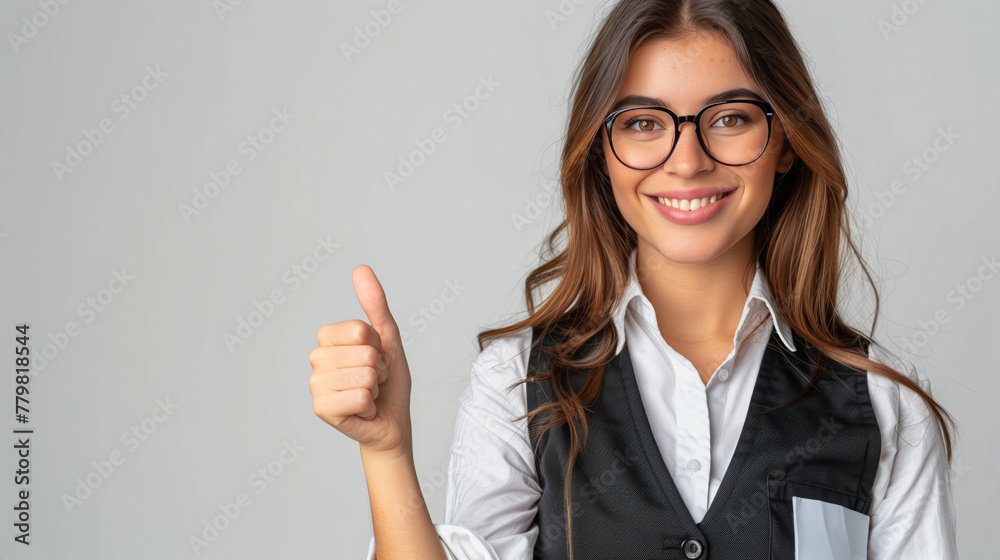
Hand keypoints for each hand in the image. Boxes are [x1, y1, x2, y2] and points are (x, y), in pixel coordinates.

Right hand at [309, 265, 411, 455]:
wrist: (390, 421)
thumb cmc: (388, 381)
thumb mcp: (387, 339)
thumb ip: (375, 304)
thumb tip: (361, 268)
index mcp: (328, 338)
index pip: (361, 330)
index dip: (378, 345)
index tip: (377, 358)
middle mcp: (317, 359)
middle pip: (364, 352)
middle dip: (379, 368)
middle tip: (374, 380)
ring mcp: (316, 385)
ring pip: (364, 375)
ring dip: (375, 387)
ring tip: (369, 393)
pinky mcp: (321, 409)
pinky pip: (360, 397)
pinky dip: (370, 405)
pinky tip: (363, 410)